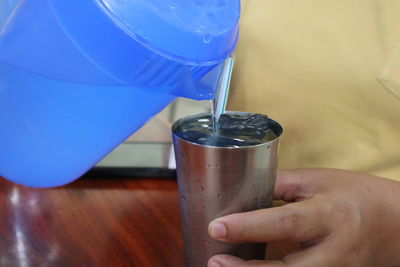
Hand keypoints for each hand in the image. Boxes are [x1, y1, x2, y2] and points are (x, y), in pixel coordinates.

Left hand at [207, 168, 399, 266]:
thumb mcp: (318, 181)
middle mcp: (334, 252)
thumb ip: (280, 184)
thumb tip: (241, 190)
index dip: (249, 226)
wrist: (397, 225)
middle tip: (214, 261)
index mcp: (329, 216)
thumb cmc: (355, 196)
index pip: (285, 223)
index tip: (217, 227)